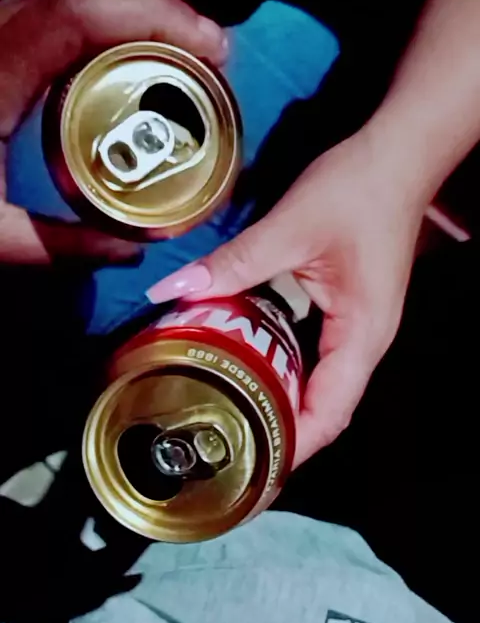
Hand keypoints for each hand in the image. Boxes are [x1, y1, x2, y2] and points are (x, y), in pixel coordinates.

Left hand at [0, 0, 226, 263]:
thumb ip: (58, 244)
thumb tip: (129, 250)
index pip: (78, 11)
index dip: (152, 12)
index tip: (209, 45)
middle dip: (157, 11)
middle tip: (211, 53)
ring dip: (131, 17)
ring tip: (183, 56)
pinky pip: (51, 21)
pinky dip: (101, 31)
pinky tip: (129, 64)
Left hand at [146, 126, 425, 465]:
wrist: (396, 158)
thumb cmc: (357, 191)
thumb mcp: (289, 228)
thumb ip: (233, 264)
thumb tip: (172, 290)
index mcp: (361, 335)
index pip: (328, 414)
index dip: (290, 447)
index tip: (247, 463)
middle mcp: (366, 344)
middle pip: (325, 413)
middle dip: (280, 437)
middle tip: (227, 445)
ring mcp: (360, 333)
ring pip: (322, 392)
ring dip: (282, 409)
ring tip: (232, 418)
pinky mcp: (349, 318)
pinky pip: (319, 365)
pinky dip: (286, 377)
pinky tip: (251, 370)